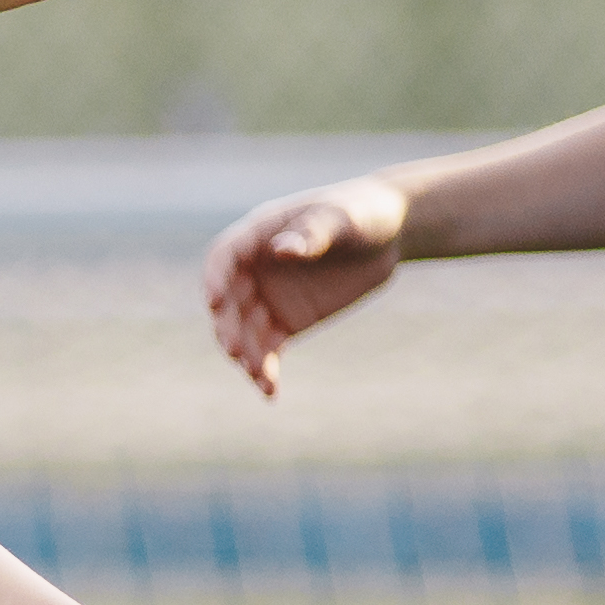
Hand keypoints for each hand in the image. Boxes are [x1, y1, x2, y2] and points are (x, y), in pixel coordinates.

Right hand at [198, 178, 411, 396]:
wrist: (390, 234)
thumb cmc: (361, 212)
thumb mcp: (342, 218)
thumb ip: (312, 234)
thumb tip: (280, 252)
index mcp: (258, 235)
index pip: (224, 258)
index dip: (214, 280)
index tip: (215, 303)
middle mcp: (255, 269)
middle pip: (228, 302)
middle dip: (228, 328)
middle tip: (235, 352)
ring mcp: (268, 297)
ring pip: (244, 332)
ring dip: (246, 356)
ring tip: (260, 379)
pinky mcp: (287, 322)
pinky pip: (267, 349)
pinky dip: (265, 370)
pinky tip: (270, 392)